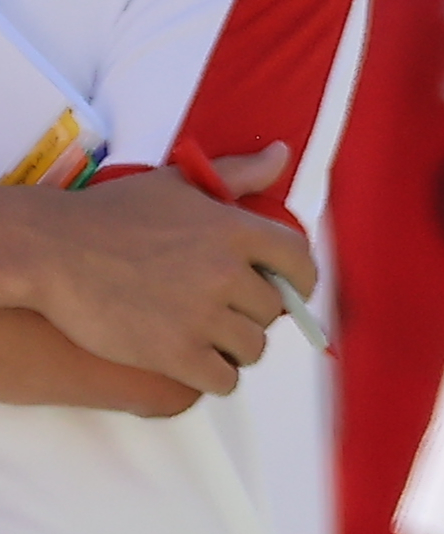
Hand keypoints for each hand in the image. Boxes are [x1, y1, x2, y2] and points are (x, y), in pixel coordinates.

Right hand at [0, 145, 317, 396]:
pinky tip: (200, 365)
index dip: (300, 280)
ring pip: (253, 347)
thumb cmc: (114, 213)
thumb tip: (283, 155)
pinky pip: (223, 379)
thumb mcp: (180, 183)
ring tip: (215, 339)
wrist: (53, 251)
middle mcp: (227, 273)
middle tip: (230, 311)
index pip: (300, 262)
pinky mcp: (173, 354)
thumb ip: (239, 174)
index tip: (290, 289)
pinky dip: (218, 376)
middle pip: (273, 309)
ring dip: (238, 347)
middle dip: (256, 312)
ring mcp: (201, 316)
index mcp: (237, 231)